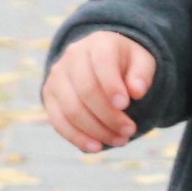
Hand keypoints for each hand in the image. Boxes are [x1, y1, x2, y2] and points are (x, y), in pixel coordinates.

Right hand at [43, 32, 154, 154]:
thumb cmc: (127, 61)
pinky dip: (76, 136)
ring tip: (120, 140)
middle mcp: (72, 57)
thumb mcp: (142, 61)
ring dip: (96, 130)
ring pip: (71, 109)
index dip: (112, 87)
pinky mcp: (49, 95)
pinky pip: (58, 120)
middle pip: (86, 92)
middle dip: (109, 116)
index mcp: (98, 44)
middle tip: (129, 131)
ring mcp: (57, 76)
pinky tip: (96, 147)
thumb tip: (137, 91)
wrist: (102, 57)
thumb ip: (142, 74)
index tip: (126, 106)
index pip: (102, 64)